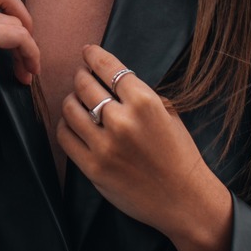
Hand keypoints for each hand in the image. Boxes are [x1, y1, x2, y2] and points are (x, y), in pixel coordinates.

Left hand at [56, 46, 232, 250]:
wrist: (184, 199)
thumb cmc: (179, 155)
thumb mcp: (169, 114)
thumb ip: (140, 95)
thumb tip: (110, 78)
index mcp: (144, 102)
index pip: (109, 68)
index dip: (93, 55)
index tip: (87, 52)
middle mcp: (122, 121)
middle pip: (84, 85)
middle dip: (81, 76)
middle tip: (82, 77)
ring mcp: (105, 146)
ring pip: (70, 109)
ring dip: (71, 100)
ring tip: (77, 101)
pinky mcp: (93, 168)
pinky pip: (65, 137)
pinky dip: (66, 126)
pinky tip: (73, 125)